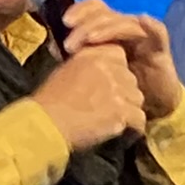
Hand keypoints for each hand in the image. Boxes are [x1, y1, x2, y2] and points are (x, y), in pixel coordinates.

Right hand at [31, 43, 146, 150]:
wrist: (45, 123)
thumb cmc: (51, 101)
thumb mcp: (67, 70)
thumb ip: (90, 64)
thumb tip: (107, 69)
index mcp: (93, 54)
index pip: (120, 56)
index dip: (116, 72)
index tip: (106, 85)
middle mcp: (108, 67)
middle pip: (131, 79)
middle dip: (123, 92)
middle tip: (107, 106)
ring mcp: (117, 89)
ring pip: (137, 98)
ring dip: (128, 109)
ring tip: (110, 119)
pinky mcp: (121, 111)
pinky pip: (139, 118)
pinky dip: (132, 127)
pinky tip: (118, 129)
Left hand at [59, 0, 183, 123]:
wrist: (152, 105)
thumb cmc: (121, 87)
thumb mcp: (95, 70)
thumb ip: (78, 55)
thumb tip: (50, 46)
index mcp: (108, 30)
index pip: (93, 9)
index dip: (79, 10)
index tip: (65, 23)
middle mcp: (125, 28)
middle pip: (106, 13)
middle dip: (86, 24)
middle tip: (71, 43)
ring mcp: (143, 36)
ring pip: (125, 22)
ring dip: (107, 28)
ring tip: (91, 40)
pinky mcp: (160, 48)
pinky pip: (158, 31)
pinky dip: (151, 25)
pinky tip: (143, 20)